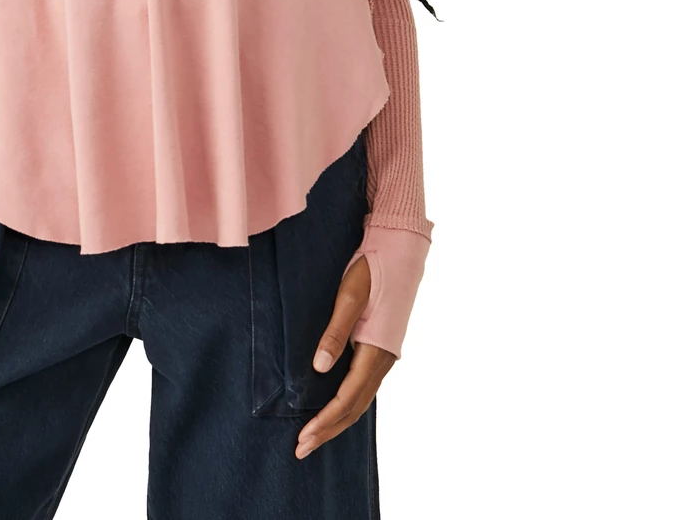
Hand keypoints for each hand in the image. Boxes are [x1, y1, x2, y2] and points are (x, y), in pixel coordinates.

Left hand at [295, 254, 395, 459]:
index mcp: (376, 350)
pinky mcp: (378, 348)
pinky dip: (346, 403)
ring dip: (337, 420)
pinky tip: (331, 407)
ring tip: (312, 436)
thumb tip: (319, 369)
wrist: (398, 250)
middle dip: (328, 430)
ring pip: (360, 399)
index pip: (348, 398)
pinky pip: (362, 385)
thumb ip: (335, 332)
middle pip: (355, 407)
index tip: (303, 437)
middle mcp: (383, 359)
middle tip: (301, 449)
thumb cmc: (371, 268)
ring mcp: (382, 356)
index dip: (325, 420)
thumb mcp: (349, 296)